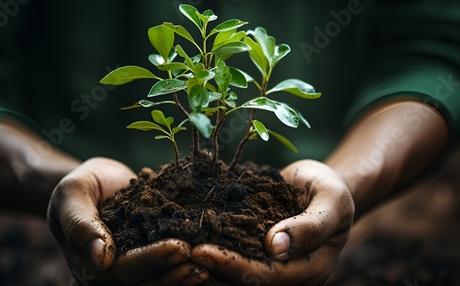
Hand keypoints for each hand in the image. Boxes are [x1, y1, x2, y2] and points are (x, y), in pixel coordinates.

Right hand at [47, 157, 208, 284]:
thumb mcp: (71, 197)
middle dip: (176, 271)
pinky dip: (188, 262)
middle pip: (147, 281)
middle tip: (205, 260)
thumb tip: (102, 258)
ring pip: (161, 279)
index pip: (124, 270)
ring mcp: (134, 268)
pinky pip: (170, 264)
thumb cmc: (79, 187)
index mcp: (92, 267)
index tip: (180, 247)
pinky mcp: (151, 257)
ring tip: (213, 262)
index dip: (153, 260)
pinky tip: (212, 254)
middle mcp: (114, 274)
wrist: (96, 183)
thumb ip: (81, 225)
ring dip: (186, 274)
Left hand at [191, 160, 353, 284]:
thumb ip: (310, 225)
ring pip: (230, 275)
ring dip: (201, 265)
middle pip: (241, 282)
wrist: (320, 186)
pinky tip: (182, 236)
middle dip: (207, 270)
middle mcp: (286, 275)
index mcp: (308, 270)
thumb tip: (275, 247)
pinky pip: (228, 255)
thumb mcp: (331, 202)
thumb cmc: (331, 191)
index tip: (199, 251)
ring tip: (172, 248)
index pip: (263, 277)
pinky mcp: (253, 252)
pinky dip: (206, 249)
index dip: (230, 266)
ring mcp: (269, 266)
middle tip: (175, 253)